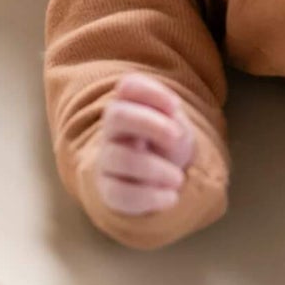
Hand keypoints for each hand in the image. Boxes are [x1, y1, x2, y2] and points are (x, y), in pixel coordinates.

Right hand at [93, 74, 195, 215]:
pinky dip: (151, 197)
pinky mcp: (108, 189)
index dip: (151, 93)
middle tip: (176, 137)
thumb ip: (172, 117)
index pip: (128, 86)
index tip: (175, 106)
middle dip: (150, 124)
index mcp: (129, 105)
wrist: (158, 179)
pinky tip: (170, 197)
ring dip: (156, 168)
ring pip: (121, 157)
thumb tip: (170, 112)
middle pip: (116, 115)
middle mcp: (112, 129)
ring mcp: (107, 159)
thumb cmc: (166, 145)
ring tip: (178, 179)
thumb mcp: (176, 126)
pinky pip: (121, 193)